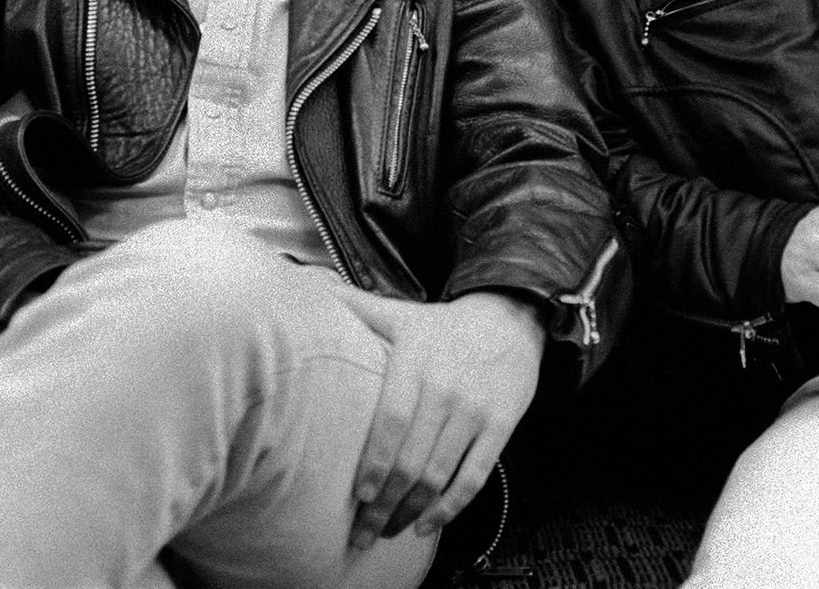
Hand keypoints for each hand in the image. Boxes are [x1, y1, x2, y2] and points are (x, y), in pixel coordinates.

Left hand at [339, 288, 544, 549]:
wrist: (511, 318)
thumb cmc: (443, 326)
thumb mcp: (401, 313)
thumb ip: (354, 306)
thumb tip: (307, 284)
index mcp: (416, 363)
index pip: (393, 419)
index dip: (375, 460)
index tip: (358, 495)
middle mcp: (446, 389)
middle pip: (413, 458)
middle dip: (385, 502)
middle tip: (361, 533)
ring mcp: (475, 411)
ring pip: (440, 473)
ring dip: (412, 511)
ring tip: (387, 532)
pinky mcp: (500, 427)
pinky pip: (475, 476)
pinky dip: (451, 507)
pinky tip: (428, 525)